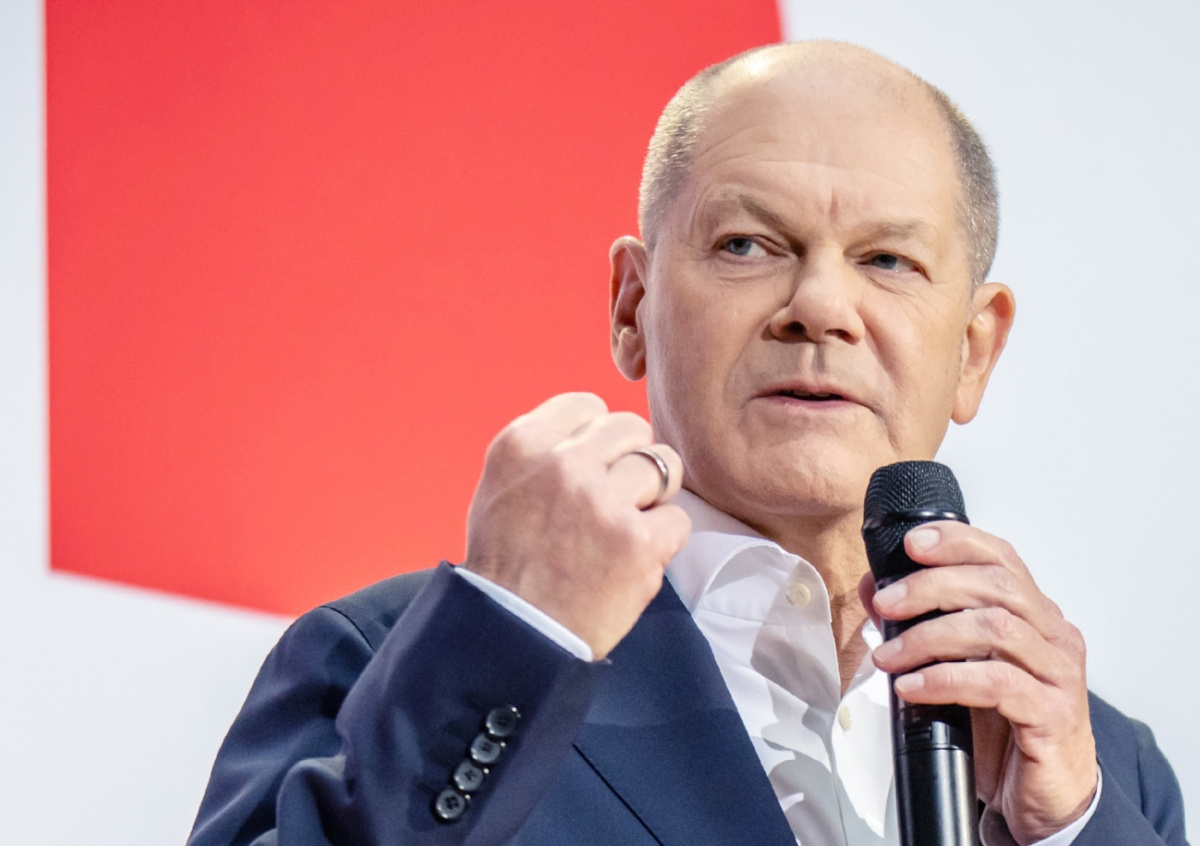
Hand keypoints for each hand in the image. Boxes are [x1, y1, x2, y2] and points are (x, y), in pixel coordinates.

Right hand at [463, 393, 689, 658]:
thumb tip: (595, 431)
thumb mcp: (501, 486)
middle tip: (613, 499)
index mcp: (523, 444)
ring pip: (664, 466)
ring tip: (625, 526)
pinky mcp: (638, 542)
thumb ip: (545, 449)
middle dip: (630, 461)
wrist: (513, 635)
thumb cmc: (507, 564)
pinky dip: (663, 540)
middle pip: (631, 428)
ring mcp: (603, 502)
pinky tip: (634, 557)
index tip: (591, 466)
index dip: (597, 437)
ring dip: (652, 496)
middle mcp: (563, 465)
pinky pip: (678, 518)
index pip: (588, 406)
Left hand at [859, 522, 1097, 844]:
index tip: (912, 543)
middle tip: (886, 604)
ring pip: (996, 628)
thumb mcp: (957, 667)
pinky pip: (997, 682)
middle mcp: (1054, 635)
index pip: (1001, 558)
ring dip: (930, 636)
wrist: (1046, 796)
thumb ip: (921, 625)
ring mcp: (1058, 673)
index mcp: (1035, 614)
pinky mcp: (1053, 713)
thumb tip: (874, 589)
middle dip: (931, 587)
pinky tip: (912, 688)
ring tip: (890, 655)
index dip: (958, 541)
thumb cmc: (1005, 727)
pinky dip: (946, 680)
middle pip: (995, 585)